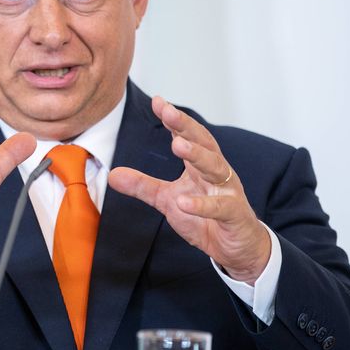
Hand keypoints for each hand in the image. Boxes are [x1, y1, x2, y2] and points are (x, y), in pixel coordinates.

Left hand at [107, 96, 269, 281]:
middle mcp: (217, 173)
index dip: (174, 119)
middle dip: (186, 127)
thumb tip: (112, 175)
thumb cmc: (206, 218)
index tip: (158, 101)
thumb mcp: (168, 201)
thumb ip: (143, 186)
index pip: (187, 137)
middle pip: (204, 143)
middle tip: (168, 112)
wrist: (237, 248)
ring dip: (198, 155)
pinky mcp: (235, 215)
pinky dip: (202, 204)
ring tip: (178, 145)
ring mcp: (228, 192)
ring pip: (216, 168)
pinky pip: (220, 207)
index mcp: (200, 166)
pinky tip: (184, 202)